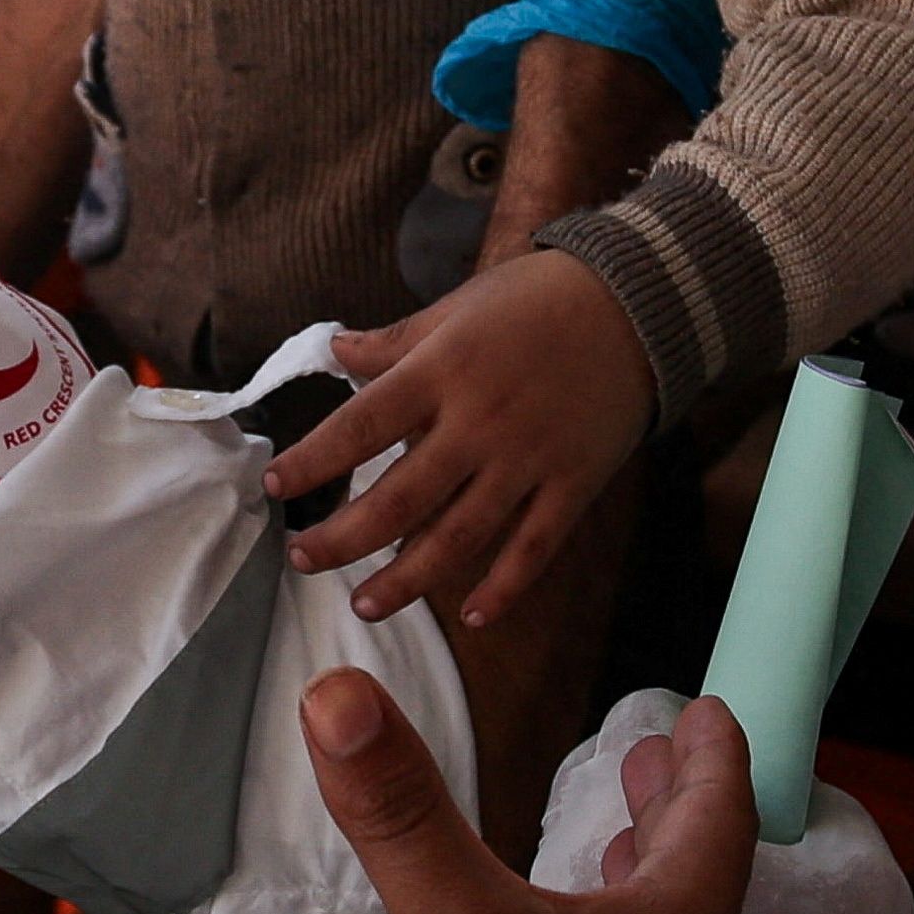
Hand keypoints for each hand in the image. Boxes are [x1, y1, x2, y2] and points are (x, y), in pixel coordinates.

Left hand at [266, 248, 657, 628]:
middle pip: (399, 497)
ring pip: (459, 536)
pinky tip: (471, 616)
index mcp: (442, 372)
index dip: (313, 461)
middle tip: (302, 560)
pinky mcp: (573, 484)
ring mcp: (528, 460)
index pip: (359, 427)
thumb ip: (394, 341)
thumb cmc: (538, 297)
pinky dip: (504, 588)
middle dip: (343, 537)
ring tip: (365, 603)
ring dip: (407, 578)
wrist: (638, 301)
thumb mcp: (457, 307)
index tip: (275, 486)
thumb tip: (336, 352)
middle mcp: (479, 424)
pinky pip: (534, 549)